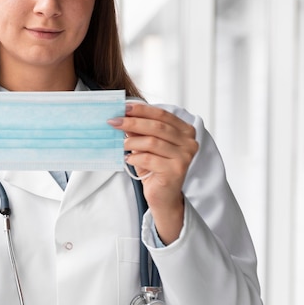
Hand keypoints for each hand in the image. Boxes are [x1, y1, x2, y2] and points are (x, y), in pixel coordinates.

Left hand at [109, 102, 197, 243]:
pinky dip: (135, 157)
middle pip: (157, 127)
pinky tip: (127, 159)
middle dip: (133, 122)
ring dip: (132, 141)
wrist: (164, 197)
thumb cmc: (155, 169)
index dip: (142, 110)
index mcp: (186, 131)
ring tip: (120, 144)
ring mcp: (185, 157)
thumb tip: (124, 116)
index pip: (162, 115)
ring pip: (153, 142)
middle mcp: (189, 142)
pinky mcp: (176, 171)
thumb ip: (140, 131)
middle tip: (114, 122)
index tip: (123, 107)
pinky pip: (149, 159)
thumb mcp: (146, 146)